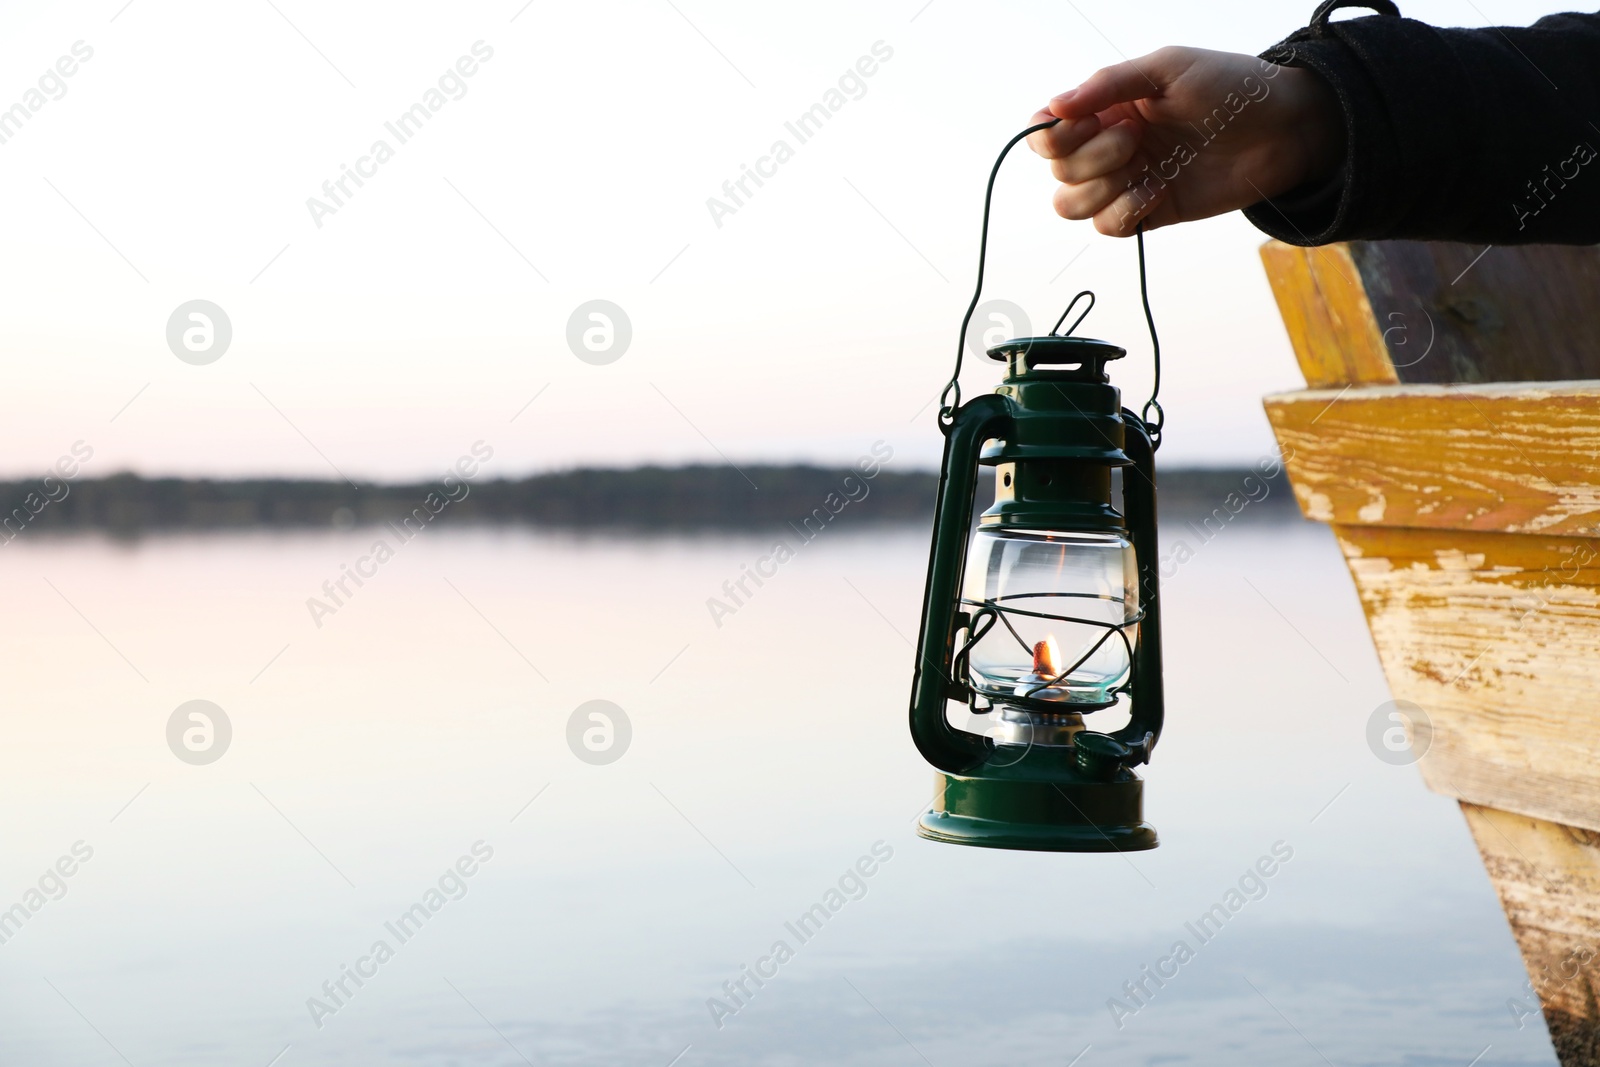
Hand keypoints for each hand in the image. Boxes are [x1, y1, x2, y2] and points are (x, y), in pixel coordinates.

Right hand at [1027, 47, 1343, 235]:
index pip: (1047, 134)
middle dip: (1091, 158)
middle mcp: (1109, 147)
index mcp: (1106, 109)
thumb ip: (1110, 83)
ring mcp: (1127, 182)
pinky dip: (1125, 212)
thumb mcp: (1168, 68)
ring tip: (1145, 170)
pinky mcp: (1148, 213)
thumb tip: (1054, 107)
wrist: (1283, 129)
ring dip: (1101, 190)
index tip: (1088, 123)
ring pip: (1072, 205)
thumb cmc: (1230, 86)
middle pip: (1058, 171)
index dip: (1055, 136)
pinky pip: (1108, 228)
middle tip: (1137, 139)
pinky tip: (1158, 192)